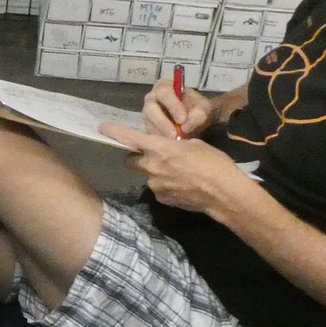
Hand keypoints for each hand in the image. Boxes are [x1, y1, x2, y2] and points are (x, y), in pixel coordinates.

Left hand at [98, 127, 251, 218]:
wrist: (223, 193)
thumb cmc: (213, 163)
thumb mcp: (195, 145)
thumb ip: (175, 146)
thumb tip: (170, 150)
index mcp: (159, 148)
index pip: (130, 137)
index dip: (114, 132)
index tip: (102, 127)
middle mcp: (151, 167)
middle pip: (132, 160)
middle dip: (138, 157)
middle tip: (154, 156)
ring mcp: (155, 185)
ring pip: (148, 175)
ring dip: (157, 173)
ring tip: (179, 174)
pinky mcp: (162, 199)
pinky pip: (159, 189)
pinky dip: (166, 186)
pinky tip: (183, 187)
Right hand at [142, 78, 216, 139]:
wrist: (197, 118)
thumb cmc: (198, 108)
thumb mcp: (204, 108)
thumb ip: (199, 113)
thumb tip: (186, 125)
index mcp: (164, 86)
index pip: (164, 94)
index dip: (172, 106)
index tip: (182, 120)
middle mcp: (151, 98)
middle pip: (151, 109)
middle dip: (162, 123)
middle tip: (175, 135)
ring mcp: (147, 114)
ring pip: (149, 124)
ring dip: (161, 134)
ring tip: (174, 142)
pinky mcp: (148, 127)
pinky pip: (150, 134)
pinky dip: (160, 140)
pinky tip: (170, 145)